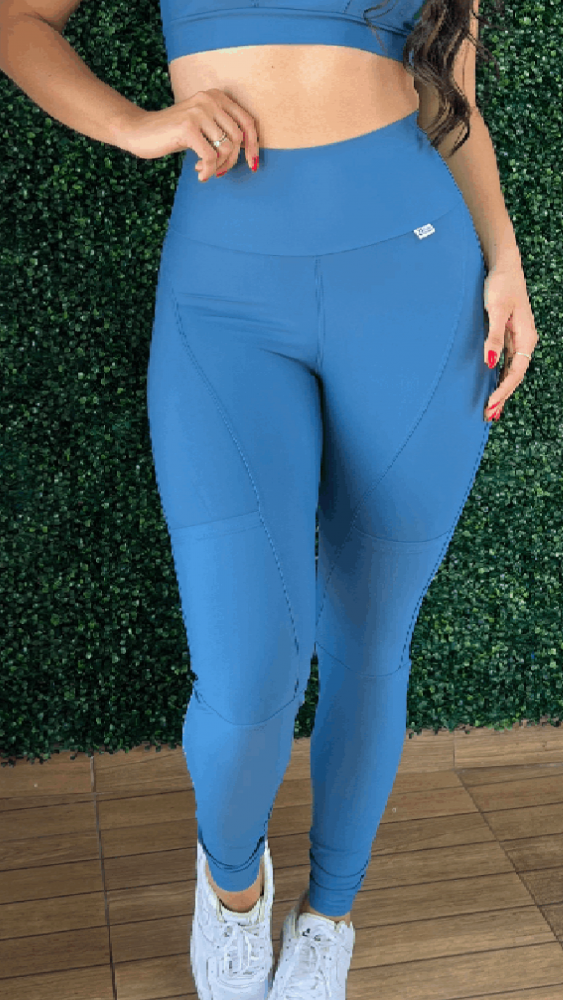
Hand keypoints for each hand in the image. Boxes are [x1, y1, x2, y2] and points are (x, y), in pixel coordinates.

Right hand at [122, 89, 258, 179]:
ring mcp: (198, 112)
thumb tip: (251, 150)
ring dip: (218, 167)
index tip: (252, 163)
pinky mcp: (188, 127)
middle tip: (219, 170)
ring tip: (206, 170)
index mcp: (216, 97)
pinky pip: (210, 157)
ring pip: (226, 149)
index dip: (254, 145)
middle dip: (232, 160)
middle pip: (238, 138)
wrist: (141, 131)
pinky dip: (208, 170)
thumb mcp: (202, 125)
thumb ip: (223, 130)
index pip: (248, 122)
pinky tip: (199, 173)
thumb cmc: (174, 133)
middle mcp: (209, 100)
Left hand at [482, 258, 537, 421]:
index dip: (503, 391)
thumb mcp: (496, 311)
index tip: (490, 405)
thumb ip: (493, 337)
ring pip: (510, 371)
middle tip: (488, 416)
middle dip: (502, 397)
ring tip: (490, 410)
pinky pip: (506, 363)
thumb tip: (490, 363)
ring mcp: (517, 339)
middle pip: (514, 376)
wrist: (503, 266)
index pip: (515, 372)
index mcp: (526, 337)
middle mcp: (524, 341)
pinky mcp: (509, 336)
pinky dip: (499, 377)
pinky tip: (491, 387)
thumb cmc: (501, 285)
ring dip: (501, 390)